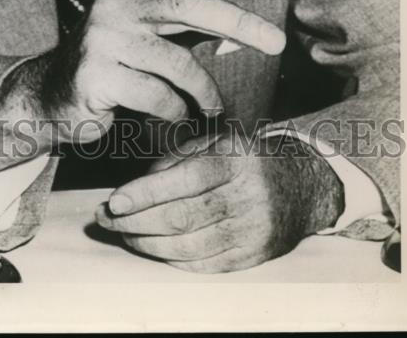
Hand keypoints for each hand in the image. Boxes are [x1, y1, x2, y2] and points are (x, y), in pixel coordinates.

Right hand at [0, 0, 285, 163]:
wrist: (51, 97)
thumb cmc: (114, 62)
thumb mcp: (147, 35)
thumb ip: (187, 28)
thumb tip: (244, 33)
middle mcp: (114, 6)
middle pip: (183, 4)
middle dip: (235, 21)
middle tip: (275, 42)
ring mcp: (103, 39)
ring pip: (177, 63)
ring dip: (205, 91)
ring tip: (212, 106)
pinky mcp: (96, 75)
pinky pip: (158, 96)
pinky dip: (176, 111)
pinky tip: (173, 115)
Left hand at [95, 132, 345, 272]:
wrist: (299, 186)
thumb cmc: (244, 159)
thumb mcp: (215, 142)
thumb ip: (176, 159)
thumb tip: (136, 187)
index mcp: (236, 159)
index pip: (185, 179)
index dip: (145, 193)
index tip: (112, 202)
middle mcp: (248, 196)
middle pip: (182, 217)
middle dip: (135, 222)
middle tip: (106, 219)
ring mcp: (253, 230)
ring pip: (189, 247)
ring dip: (147, 244)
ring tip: (124, 234)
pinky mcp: (253, 256)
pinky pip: (204, 265)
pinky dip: (172, 259)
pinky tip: (152, 248)